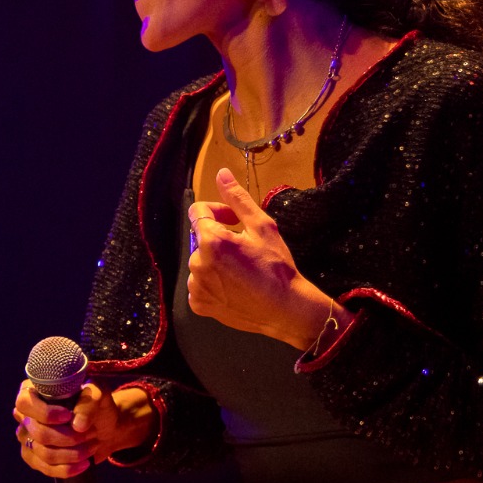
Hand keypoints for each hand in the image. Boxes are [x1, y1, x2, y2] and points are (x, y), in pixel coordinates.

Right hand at [12, 380, 155, 477]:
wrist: (106, 428)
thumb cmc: (98, 405)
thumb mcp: (98, 395)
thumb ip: (88, 403)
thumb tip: (77, 425)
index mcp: (33, 391)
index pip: (25, 403)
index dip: (45, 414)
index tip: (68, 416)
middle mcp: (25, 415)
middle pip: (38, 433)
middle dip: (69, 438)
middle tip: (91, 433)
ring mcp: (28, 437)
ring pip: (44, 453)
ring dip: (73, 453)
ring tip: (93, 446)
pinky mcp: (35, 457)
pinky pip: (45, 468)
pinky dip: (67, 469)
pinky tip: (85, 464)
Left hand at [188, 168, 334, 349]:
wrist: (286, 308)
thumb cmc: (277, 267)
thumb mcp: (262, 226)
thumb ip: (237, 199)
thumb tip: (222, 174)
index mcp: (211, 241)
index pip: (197, 211)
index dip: (217, 211)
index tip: (234, 220)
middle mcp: (197, 263)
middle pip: (200, 239)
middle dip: (218, 238)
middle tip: (244, 249)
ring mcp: (196, 286)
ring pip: (200, 262)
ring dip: (215, 261)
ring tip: (241, 270)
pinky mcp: (198, 304)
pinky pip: (199, 285)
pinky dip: (212, 283)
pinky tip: (234, 286)